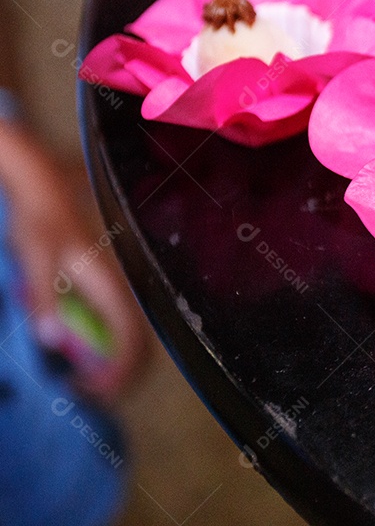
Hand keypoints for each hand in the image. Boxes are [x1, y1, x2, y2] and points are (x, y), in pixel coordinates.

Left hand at [0, 121, 146, 402]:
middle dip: (117, 375)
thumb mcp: (36, 258)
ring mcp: (113, 287)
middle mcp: (119, 288)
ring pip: (128, 337)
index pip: (132, 340)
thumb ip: (45, 299)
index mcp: (110, 284)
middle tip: (84, 389)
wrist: (43, 185)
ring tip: (79, 373)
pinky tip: (76, 344)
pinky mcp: (102, 285)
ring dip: (109, 362)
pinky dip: (101, 345)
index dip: (118, 373)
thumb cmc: (42, 218)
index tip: (90, 389)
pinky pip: (114, 325)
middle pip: (137, 345)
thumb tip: (54, 339)